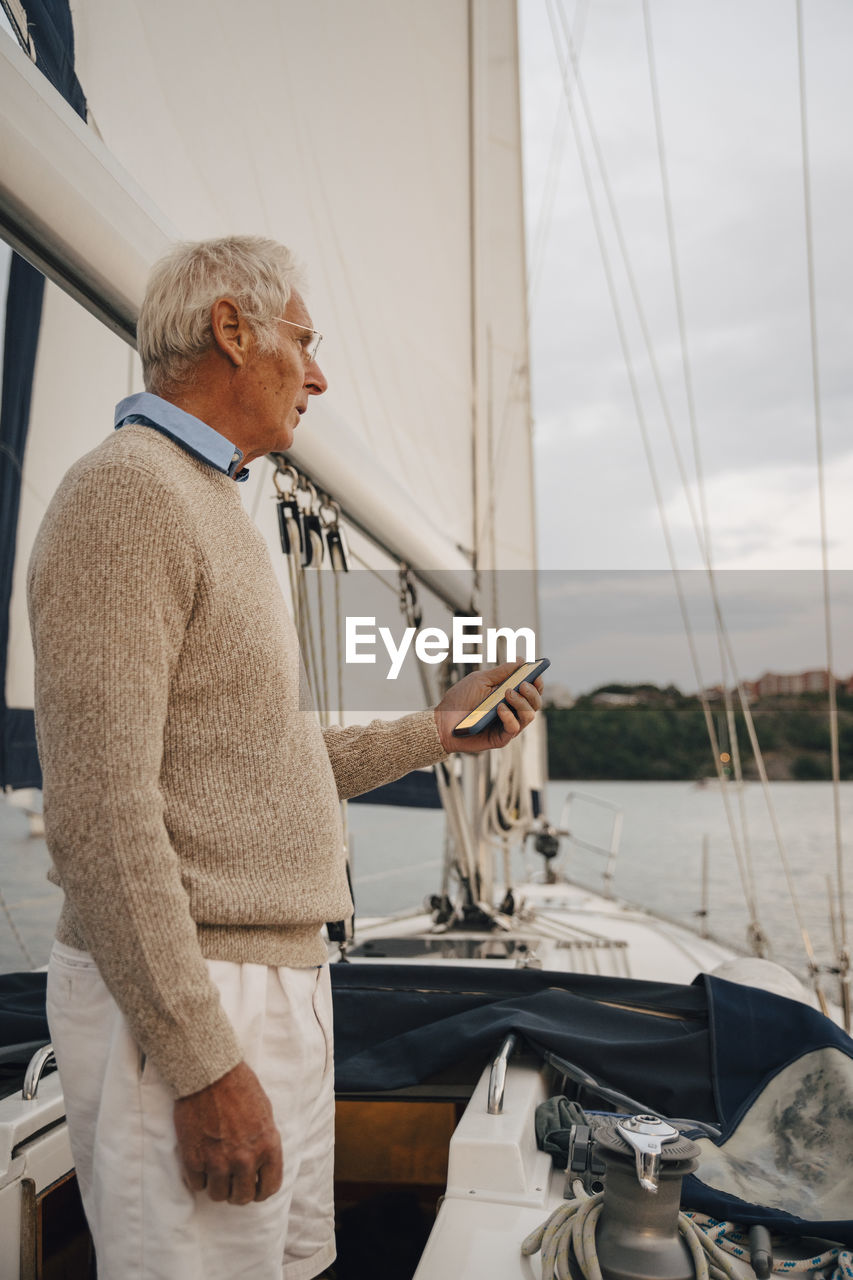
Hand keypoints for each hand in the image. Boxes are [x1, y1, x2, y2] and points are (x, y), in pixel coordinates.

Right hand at [173, 1060, 282, 1204]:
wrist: (210, 1073)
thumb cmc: (240, 1087)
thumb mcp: (265, 1113)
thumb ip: (264, 1142)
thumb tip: (261, 1163)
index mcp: (268, 1147)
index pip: (269, 1188)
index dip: (261, 1190)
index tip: (253, 1185)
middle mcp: (245, 1160)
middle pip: (242, 1197)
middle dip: (237, 1191)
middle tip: (232, 1179)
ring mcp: (218, 1162)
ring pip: (218, 1196)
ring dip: (217, 1185)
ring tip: (215, 1170)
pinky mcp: (194, 1159)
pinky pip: (197, 1185)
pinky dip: (198, 1177)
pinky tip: (200, 1161)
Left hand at [433, 661, 543, 754]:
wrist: (441, 720)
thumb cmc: (460, 699)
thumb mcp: (480, 680)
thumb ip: (501, 672)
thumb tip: (522, 660)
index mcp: (509, 696)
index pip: (531, 691)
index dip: (537, 683)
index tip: (536, 674)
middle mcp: (512, 711)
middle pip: (535, 704)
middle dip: (532, 692)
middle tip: (522, 684)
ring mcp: (507, 725)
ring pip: (529, 716)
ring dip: (521, 703)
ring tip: (507, 693)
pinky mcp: (500, 738)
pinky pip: (513, 728)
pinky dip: (509, 717)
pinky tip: (500, 708)